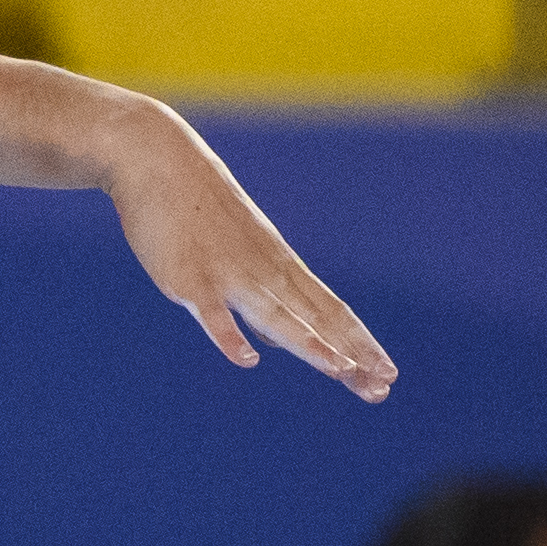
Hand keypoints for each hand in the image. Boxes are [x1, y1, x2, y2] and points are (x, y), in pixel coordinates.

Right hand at [101, 103, 398, 401]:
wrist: (158, 159)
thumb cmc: (197, 209)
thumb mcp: (241, 252)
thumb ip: (262, 300)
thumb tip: (281, 342)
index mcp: (280, 266)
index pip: (332, 311)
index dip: (361, 343)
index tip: (388, 374)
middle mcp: (265, 273)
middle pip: (317, 319)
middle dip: (352, 354)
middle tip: (383, 386)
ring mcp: (229, 276)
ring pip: (277, 316)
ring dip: (310, 345)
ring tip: (341, 370)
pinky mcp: (190, 280)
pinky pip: (213, 313)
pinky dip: (229, 336)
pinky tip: (247, 360)